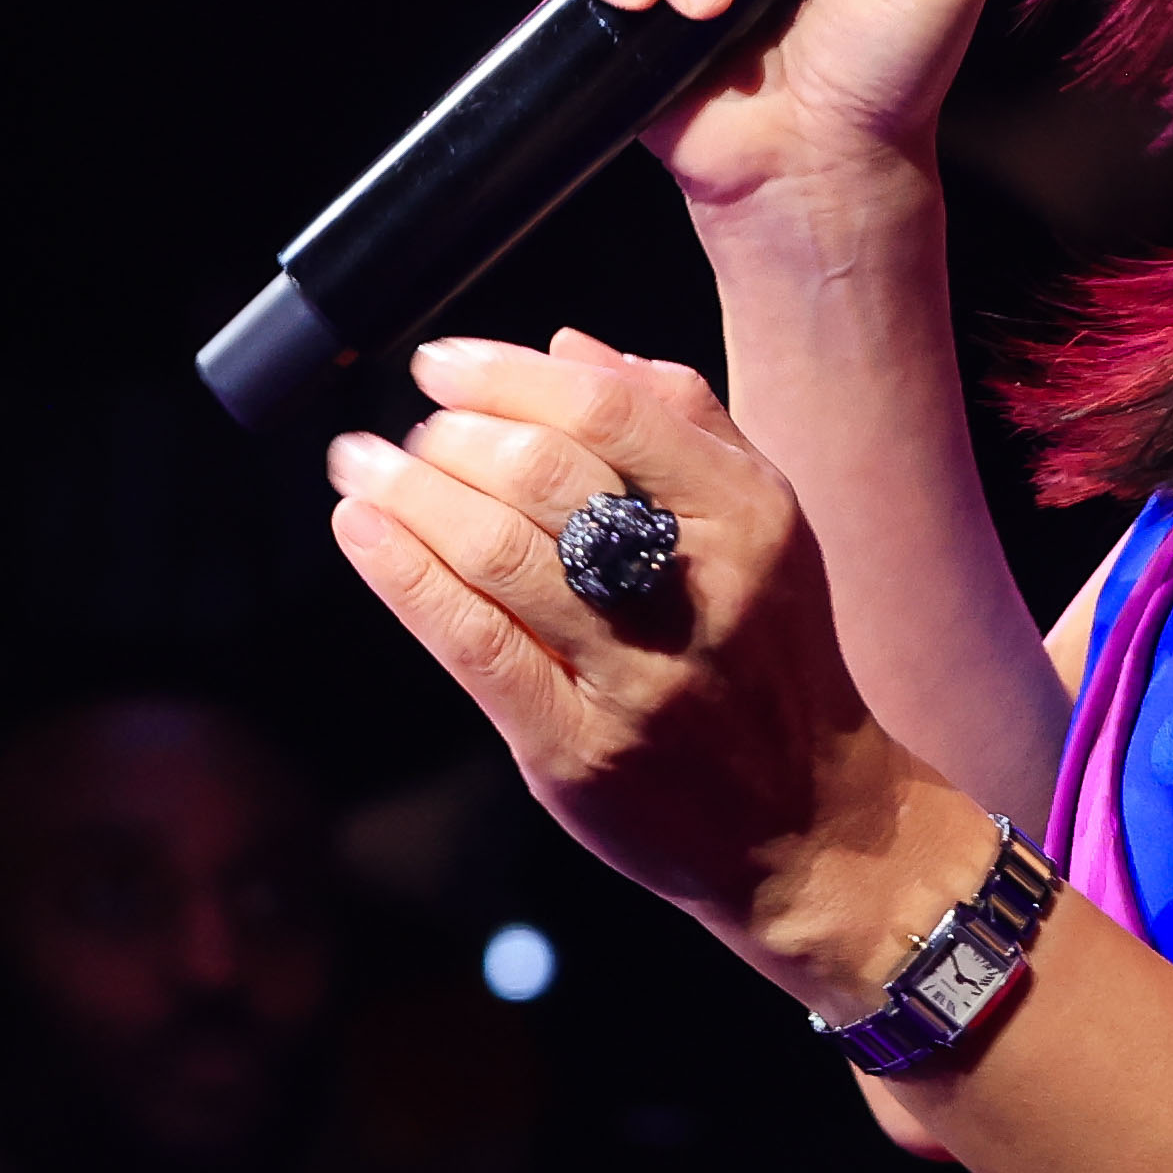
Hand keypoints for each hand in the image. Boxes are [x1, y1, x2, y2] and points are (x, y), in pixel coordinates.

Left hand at [320, 331, 970, 1001]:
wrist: (808, 824)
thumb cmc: (770, 663)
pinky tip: (364, 533)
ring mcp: (636, 676)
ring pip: (495, 554)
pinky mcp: (578, 748)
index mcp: (750, 518)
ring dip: (408, 494)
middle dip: (451, 436)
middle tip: (409, 432)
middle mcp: (699, 590)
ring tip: (363, 468)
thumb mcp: (765, 531)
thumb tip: (571, 348)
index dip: (507, 375)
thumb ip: (681, 429)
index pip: (611, 413)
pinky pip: (476, 645)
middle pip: (543, 477)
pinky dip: (406, 576)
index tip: (442, 364)